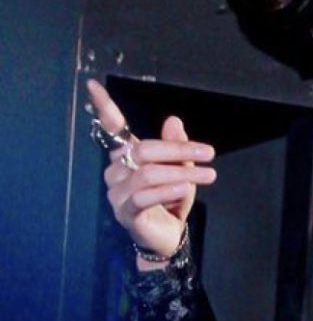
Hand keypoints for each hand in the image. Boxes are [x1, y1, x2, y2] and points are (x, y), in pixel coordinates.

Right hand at [86, 79, 216, 267]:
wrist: (169, 235)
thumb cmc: (172, 198)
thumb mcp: (181, 169)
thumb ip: (176, 146)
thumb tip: (173, 120)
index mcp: (127, 155)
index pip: (112, 128)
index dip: (104, 107)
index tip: (94, 85)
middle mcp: (116, 170)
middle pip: (145, 150)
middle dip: (180, 150)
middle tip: (209, 153)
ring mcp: (117, 192)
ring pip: (148, 173)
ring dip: (183, 172)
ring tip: (209, 175)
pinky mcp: (125, 212)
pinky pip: (145, 196)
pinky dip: (169, 190)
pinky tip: (185, 188)